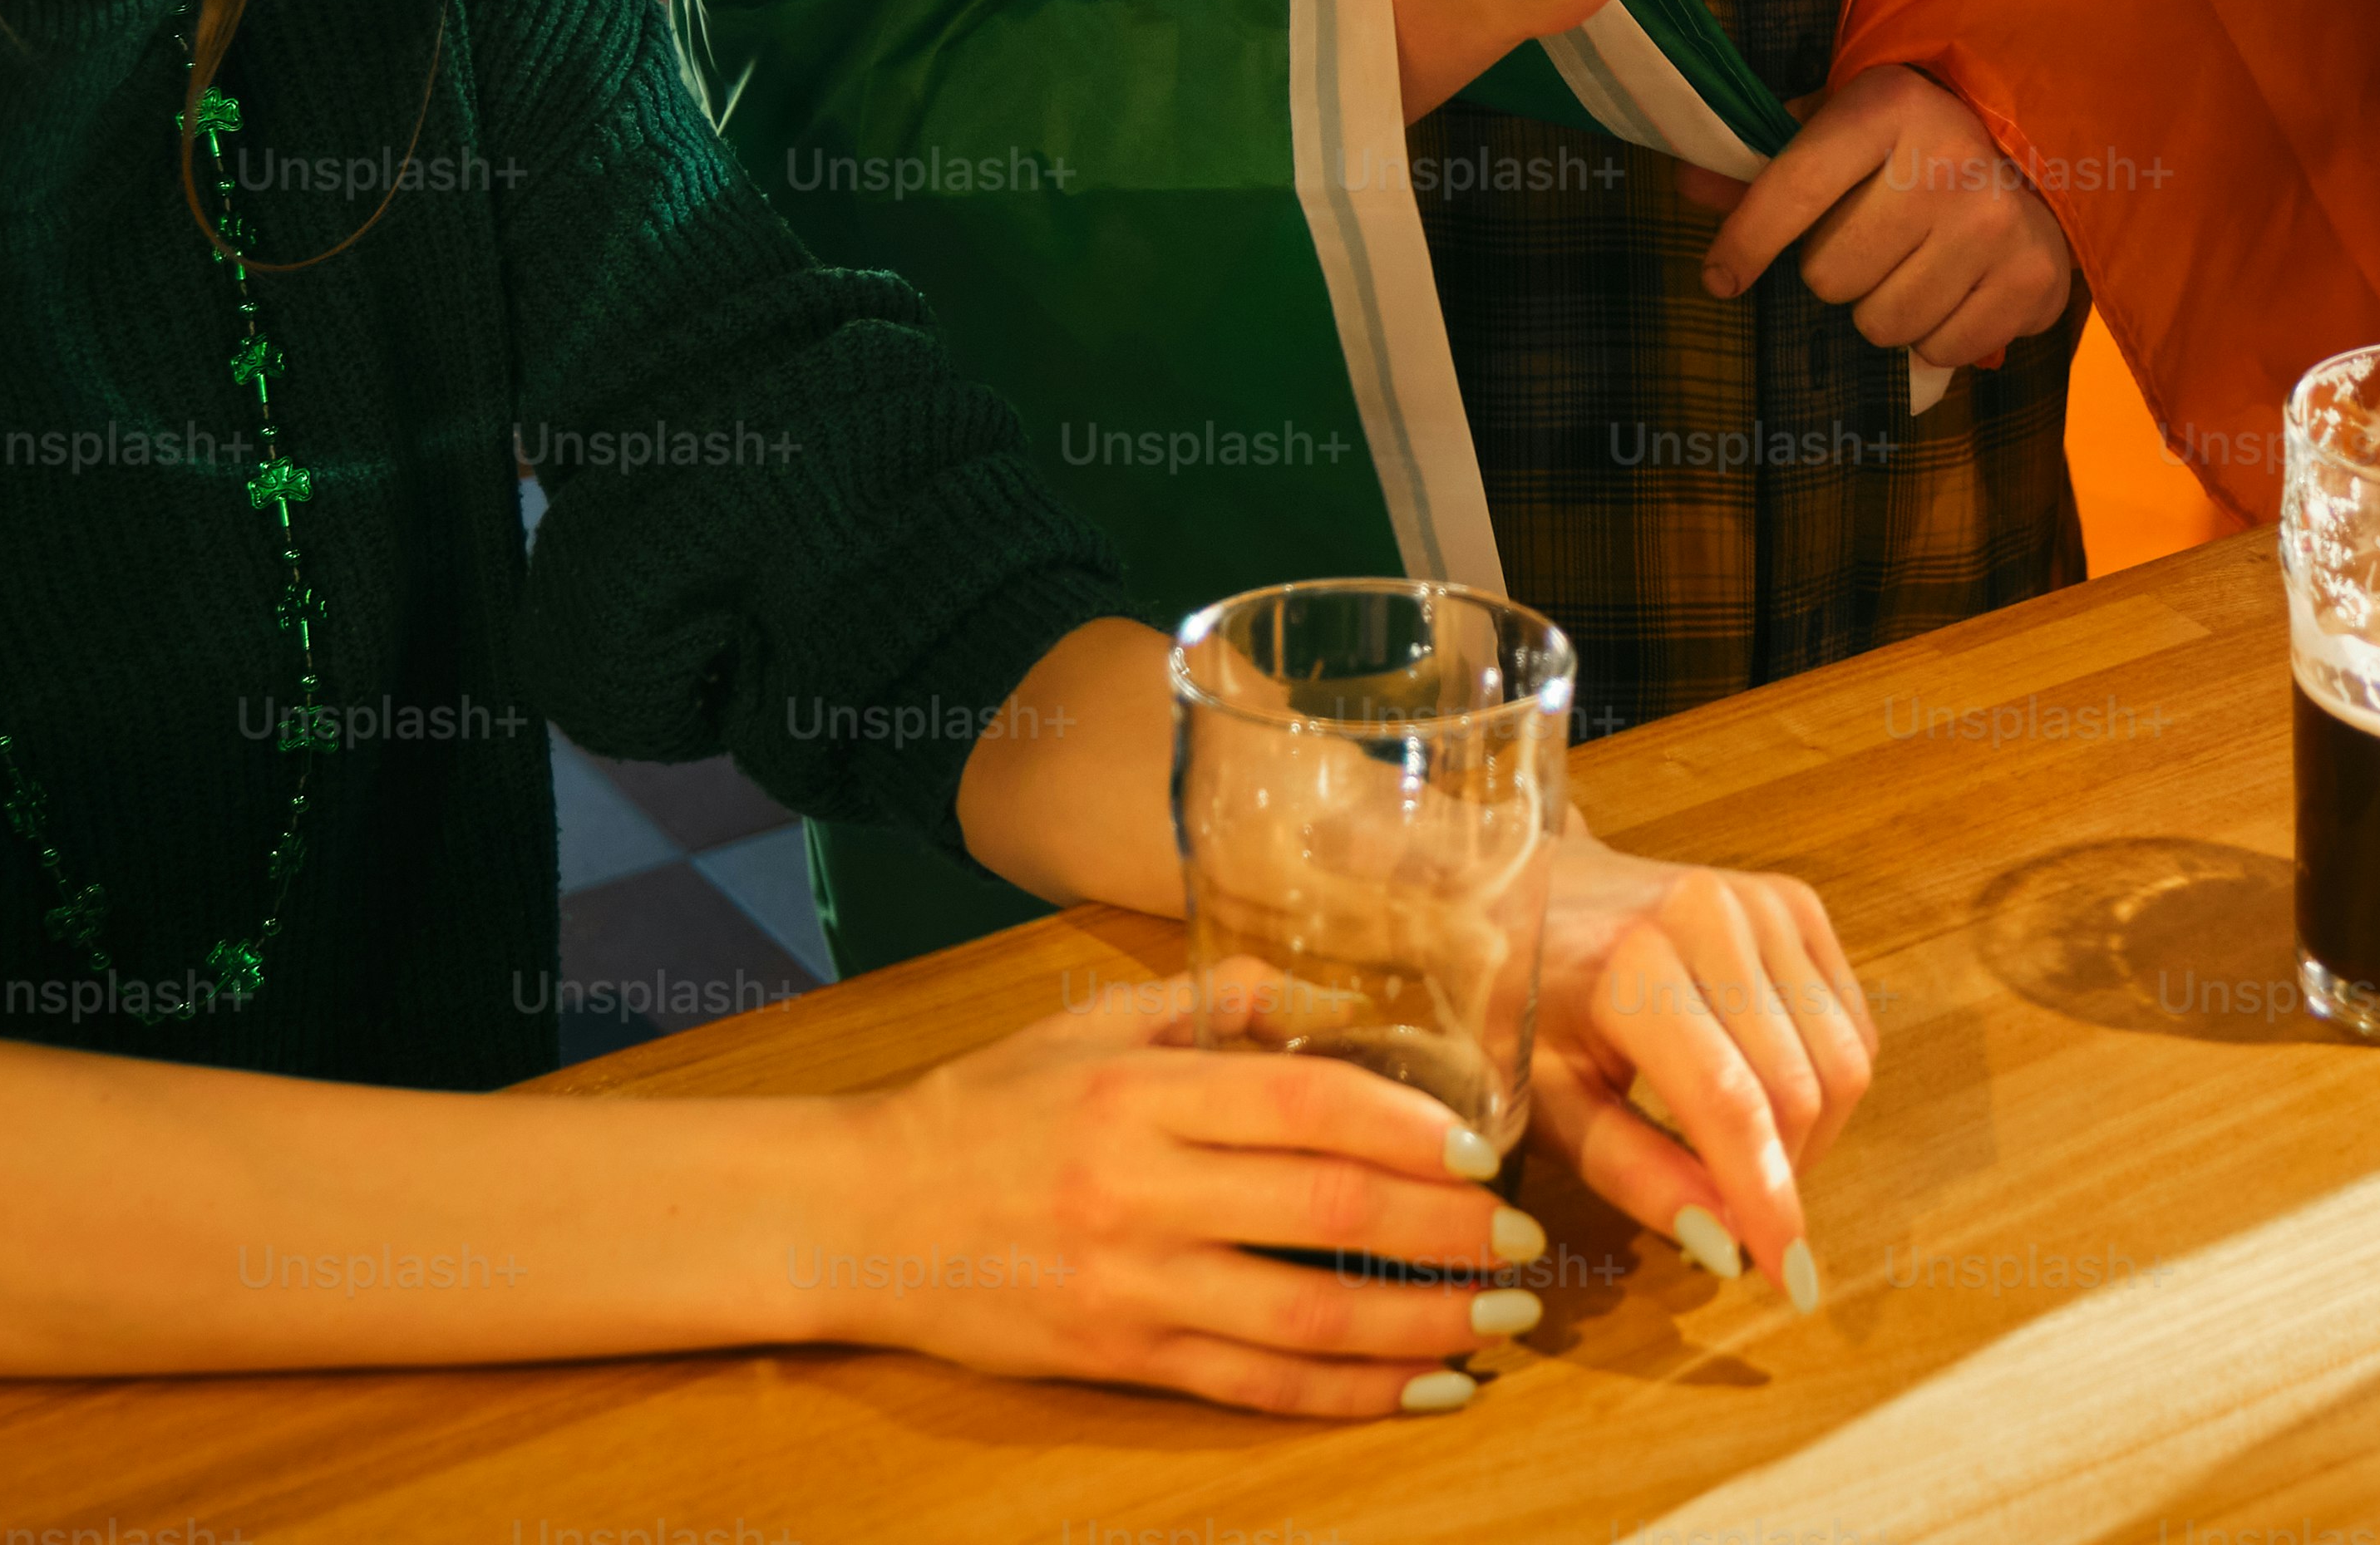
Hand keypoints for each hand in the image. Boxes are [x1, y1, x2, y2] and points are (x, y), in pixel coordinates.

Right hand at [808, 977, 1543, 1417]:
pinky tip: (1424, 1387)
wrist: (858, 1216)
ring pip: (1307, 1321)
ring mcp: (1132, 1285)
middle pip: (1327, 1215)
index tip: (1484, 1148)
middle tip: (1522, 1239)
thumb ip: (1203, 1001)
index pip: (1303, 1104)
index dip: (1406, 1128)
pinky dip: (1351, 1395)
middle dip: (1444, 1233)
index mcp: (1141, 1092)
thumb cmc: (981, 1109)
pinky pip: (1257, 1387)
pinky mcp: (1121, 1358)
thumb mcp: (1084, 1027)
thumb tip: (1313, 983)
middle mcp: (1142, 1190)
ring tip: (1503, 1323)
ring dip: (1421, 1327)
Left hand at [1523, 837, 1877, 1310]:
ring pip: (1843, 1061)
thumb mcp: (1547, 1099)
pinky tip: (1766, 1099)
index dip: (1768, 1201)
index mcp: (1636, 964)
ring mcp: (1763, 903)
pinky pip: (1851, 1025)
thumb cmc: (1519, 1000)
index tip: (1790, 1282)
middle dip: (1784, 1177)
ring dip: (1811, 1138)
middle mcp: (1713, 917)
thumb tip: (1725, 1245)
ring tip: (1744, 1159)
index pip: (1731, 1105)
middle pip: (1801, 1089)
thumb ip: (1634, 1171)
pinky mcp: (1796, 905)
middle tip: (1740, 1221)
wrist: (1522, 888)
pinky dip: (1824, 1086)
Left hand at [1677, 64, 2085, 374]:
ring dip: (1883, 308)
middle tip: (1869, 243)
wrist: (2046, 151)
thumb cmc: (1920, 141)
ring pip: (1880, 324)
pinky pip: (1939, 351)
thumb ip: (1768, 161)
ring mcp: (1996, 224)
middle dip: (1834, 271)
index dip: (1744, 244)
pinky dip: (1936, 335)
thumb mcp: (1845, 126)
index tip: (1721, 277)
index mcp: (1889, 106)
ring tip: (1914, 266)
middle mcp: (1948, 160)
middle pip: (1829, 275)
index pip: (1792, 190)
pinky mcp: (2033, 280)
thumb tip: (1690, 183)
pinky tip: (1957, 288)